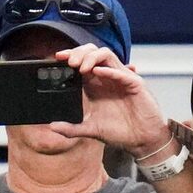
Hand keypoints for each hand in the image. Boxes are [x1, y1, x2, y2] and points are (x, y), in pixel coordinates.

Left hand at [50, 44, 174, 156]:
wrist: (140, 140)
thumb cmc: (119, 131)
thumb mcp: (89, 130)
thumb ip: (70, 128)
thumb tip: (52, 126)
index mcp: (96, 84)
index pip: (83, 62)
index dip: (71, 56)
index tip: (57, 58)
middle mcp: (108, 78)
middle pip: (93, 53)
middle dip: (79, 53)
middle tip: (68, 62)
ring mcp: (122, 79)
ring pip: (107, 56)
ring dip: (91, 57)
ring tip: (79, 67)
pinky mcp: (135, 85)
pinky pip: (122, 73)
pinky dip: (108, 71)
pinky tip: (96, 72)